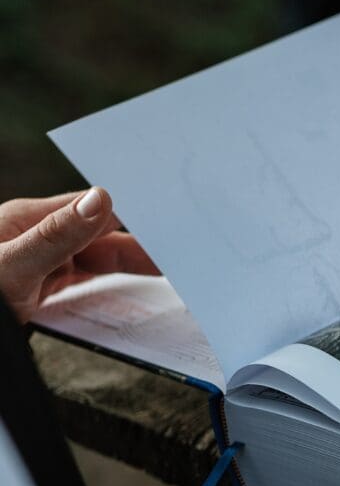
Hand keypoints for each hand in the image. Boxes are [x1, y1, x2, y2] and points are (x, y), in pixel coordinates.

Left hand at [0, 188, 157, 322]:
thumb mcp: (15, 264)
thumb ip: (58, 235)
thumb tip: (101, 200)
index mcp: (29, 219)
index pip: (91, 209)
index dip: (129, 214)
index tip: (164, 223)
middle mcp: (37, 237)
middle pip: (99, 237)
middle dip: (138, 242)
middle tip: (177, 252)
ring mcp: (39, 261)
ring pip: (95, 258)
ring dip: (128, 263)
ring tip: (166, 268)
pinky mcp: (40, 285)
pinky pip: (82, 278)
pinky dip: (107, 281)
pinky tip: (126, 285)